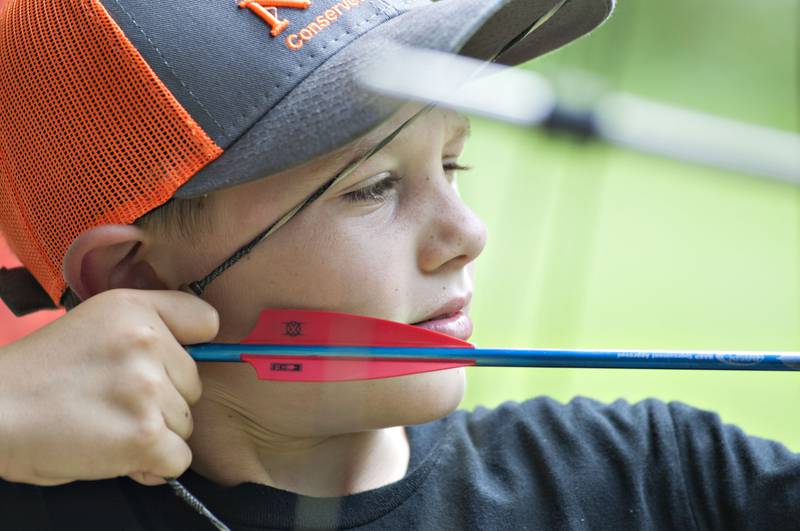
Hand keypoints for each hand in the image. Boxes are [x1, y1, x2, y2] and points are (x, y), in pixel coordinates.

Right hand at [0, 289, 217, 486]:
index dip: (187, 349)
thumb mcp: (94, 326)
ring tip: (107, 426)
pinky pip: (179, 458)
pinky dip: (154, 465)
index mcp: (134, 309)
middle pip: (193, 384)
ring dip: (154, 433)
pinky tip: (120, 455)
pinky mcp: (143, 434)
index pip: (205, 320)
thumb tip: (199, 358)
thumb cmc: (39, 377)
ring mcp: (147, 388)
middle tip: (112, 402)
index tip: (165, 363)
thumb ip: (145, 330)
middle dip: (163, 400)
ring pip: (185, 423)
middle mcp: (146, 341)